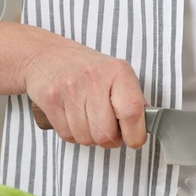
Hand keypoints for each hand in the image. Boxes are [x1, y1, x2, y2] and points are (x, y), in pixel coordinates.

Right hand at [20, 36, 146, 148]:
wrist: (48, 55)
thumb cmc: (87, 68)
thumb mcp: (116, 74)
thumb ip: (132, 98)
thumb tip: (146, 124)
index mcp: (118, 72)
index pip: (132, 112)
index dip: (135, 134)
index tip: (135, 140)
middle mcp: (94, 79)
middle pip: (106, 133)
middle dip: (110, 140)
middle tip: (109, 130)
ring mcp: (71, 90)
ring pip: (86, 138)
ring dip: (90, 137)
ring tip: (90, 121)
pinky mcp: (51, 100)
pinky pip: (67, 135)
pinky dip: (74, 134)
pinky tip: (75, 119)